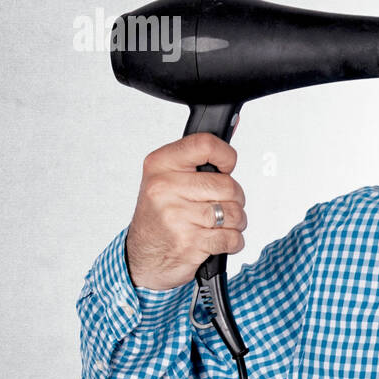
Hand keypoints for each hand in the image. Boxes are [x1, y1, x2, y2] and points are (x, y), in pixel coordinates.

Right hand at [124, 134, 246, 289]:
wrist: (143, 255)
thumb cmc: (160, 214)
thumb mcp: (167, 177)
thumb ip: (198, 157)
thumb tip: (234, 123)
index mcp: (160, 165)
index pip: (204, 145)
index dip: (226, 156)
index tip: (226, 166)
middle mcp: (165, 188)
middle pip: (228, 185)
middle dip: (234, 198)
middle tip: (219, 204)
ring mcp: (177, 216)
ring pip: (235, 213)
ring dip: (235, 222)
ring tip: (217, 223)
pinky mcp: (189, 242)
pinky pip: (232, 238)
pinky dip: (233, 241)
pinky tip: (216, 239)